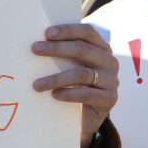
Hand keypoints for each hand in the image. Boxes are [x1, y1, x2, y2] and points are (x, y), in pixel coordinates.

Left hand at [32, 23, 118, 147]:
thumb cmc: (76, 85)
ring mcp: (112, 80)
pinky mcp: (109, 99)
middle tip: (35, 49)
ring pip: (81, 74)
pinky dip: (68, 94)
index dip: (68, 30)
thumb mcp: (73, 67)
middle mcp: (110, 62)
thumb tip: (39, 44)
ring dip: (56, 78)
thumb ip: (65, 55)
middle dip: (57, 48)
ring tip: (36, 84)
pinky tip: (54, 95)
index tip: (47, 33)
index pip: (87, 32)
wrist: (89, 116)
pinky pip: (86, 94)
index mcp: (102, 48)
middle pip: (83, 50)